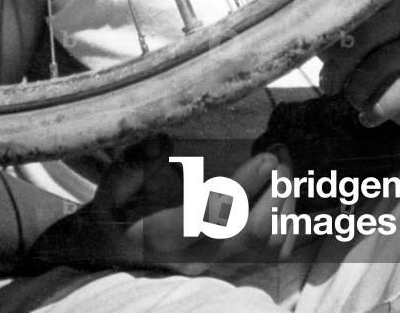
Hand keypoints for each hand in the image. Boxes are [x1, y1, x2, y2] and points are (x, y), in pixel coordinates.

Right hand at [25, 138, 296, 272]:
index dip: (244, 189)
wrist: (117, 247)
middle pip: (252, 233)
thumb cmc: (116, 209)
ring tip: (282, 160)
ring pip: (270, 243)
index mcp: (168, 235)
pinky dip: (289, 217)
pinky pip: (276, 250)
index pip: (213, 218)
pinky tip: (283, 185)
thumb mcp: (110, 186)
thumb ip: (129, 167)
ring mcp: (222, 260)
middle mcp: (200, 253)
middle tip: (277, 151)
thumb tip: (159, 140)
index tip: (265, 156)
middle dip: (274, 190)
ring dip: (284, 199)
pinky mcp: (236, 260)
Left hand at [319, 0, 399, 138]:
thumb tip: (302, 35)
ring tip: (356, 103)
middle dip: (338, 66)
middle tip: (328, 88)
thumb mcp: (358, 55)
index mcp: (389, 0)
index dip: (329, 17)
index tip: (306, 39)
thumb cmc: (389, 76)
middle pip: (363, 33)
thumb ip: (334, 40)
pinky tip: (369, 118)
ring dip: (359, 91)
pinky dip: (379, 108)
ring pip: (380, 63)